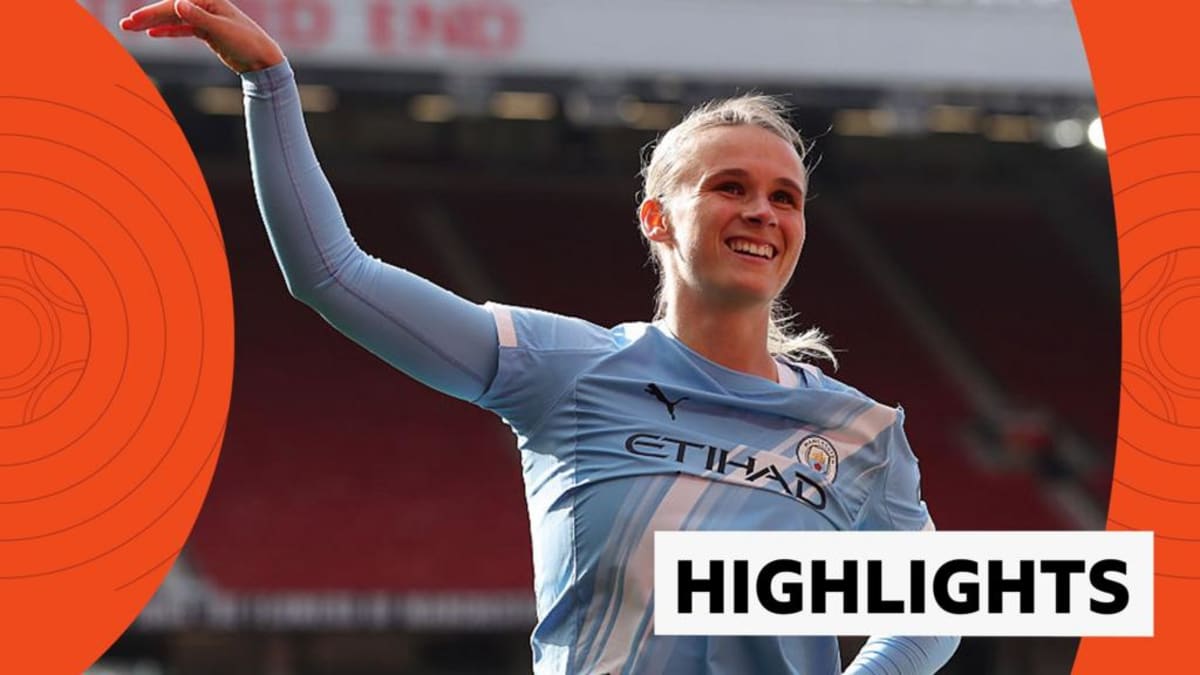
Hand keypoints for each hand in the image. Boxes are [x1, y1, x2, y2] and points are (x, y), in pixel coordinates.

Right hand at [120, 0, 284, 73]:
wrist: (263, 60)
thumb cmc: (247, 42)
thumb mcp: (222, 30)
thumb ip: (199, 17)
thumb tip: (178, 3)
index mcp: (209, 1)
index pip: (174, 4)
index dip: (153, 12)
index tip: (136, 20)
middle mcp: (205, 6)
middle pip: (170, 9)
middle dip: (147, 16)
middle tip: (125, 24)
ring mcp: (206, 19)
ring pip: (174, 19)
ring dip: (153, 23)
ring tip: (132, 28)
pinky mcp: (207, 32)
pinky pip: (182, 29)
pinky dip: (168, 31)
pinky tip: (152, 34)